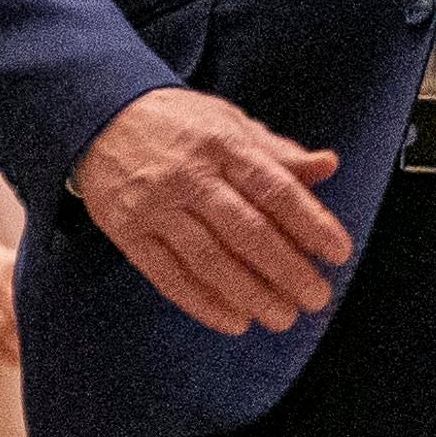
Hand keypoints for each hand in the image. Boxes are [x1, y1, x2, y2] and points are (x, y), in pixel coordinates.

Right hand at [72, 87, 347, 335]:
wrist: (98, 115)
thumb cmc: (176, 123)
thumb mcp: (228, 121)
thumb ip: (277, 151)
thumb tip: (327, 165)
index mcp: (221, 144)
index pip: (273, 187)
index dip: (310, 222)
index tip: (337, 252)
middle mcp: (190, 176)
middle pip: (246, 230)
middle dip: (287, 269)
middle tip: (316, 297)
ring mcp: (156, 207)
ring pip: (209, 260)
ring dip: (250, 294)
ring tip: (282, 317)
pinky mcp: (128, 232)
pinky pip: (169, 276)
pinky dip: (203, 303)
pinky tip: (233, 320)